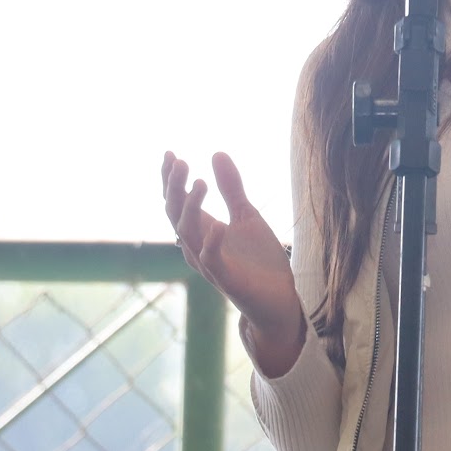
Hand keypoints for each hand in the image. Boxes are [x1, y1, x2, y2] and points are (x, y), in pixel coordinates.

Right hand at [160, 151, 305, 375]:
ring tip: (200, 181)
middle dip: (174, 188)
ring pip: (187, 234)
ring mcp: (210, 264)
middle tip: (179, 161)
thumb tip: (216, 153)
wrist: (281, 298)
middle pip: (175, 215)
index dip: (170, 180)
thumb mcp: (247, 215)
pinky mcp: (227, 280)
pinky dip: (212, 242)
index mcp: (201, 230)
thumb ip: (232, 188)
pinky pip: (212, 260)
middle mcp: (198, 246)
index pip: (176, 202)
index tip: (170, 153)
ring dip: (191, 207)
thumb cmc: (259, 259)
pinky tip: (219, 224)